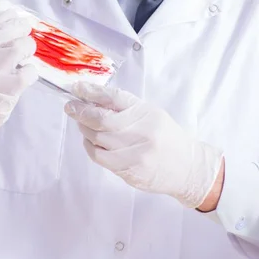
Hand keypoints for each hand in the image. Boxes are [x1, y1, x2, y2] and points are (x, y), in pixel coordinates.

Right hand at [0, 9, 37, 171]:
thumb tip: (6, 35)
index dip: (8, 18)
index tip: (16, 17)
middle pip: (13, 30)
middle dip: (23, 31)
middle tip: (26, 38)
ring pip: (24, 47)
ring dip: (28, 51)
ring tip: (24, 59)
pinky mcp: (9, 89)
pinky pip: (30, 72)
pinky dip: (30, 73)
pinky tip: (24, 77)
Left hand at [64, 82, 223, 208]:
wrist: (188, 168)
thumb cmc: (167, 137)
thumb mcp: (151, 114)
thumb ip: (126, 108)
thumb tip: (94, 100)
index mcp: (147, 113)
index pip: (115, 98)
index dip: (93, 92)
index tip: (77, 88)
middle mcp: (142, 131)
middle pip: (102, 120)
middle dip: (81, 111)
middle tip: (71, 107)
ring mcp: (135, 153)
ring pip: (98, 139)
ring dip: (84, 129)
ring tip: (81, 123)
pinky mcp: (130, 170)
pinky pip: (101, 158)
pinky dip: (91, 147)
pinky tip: (90, 141)